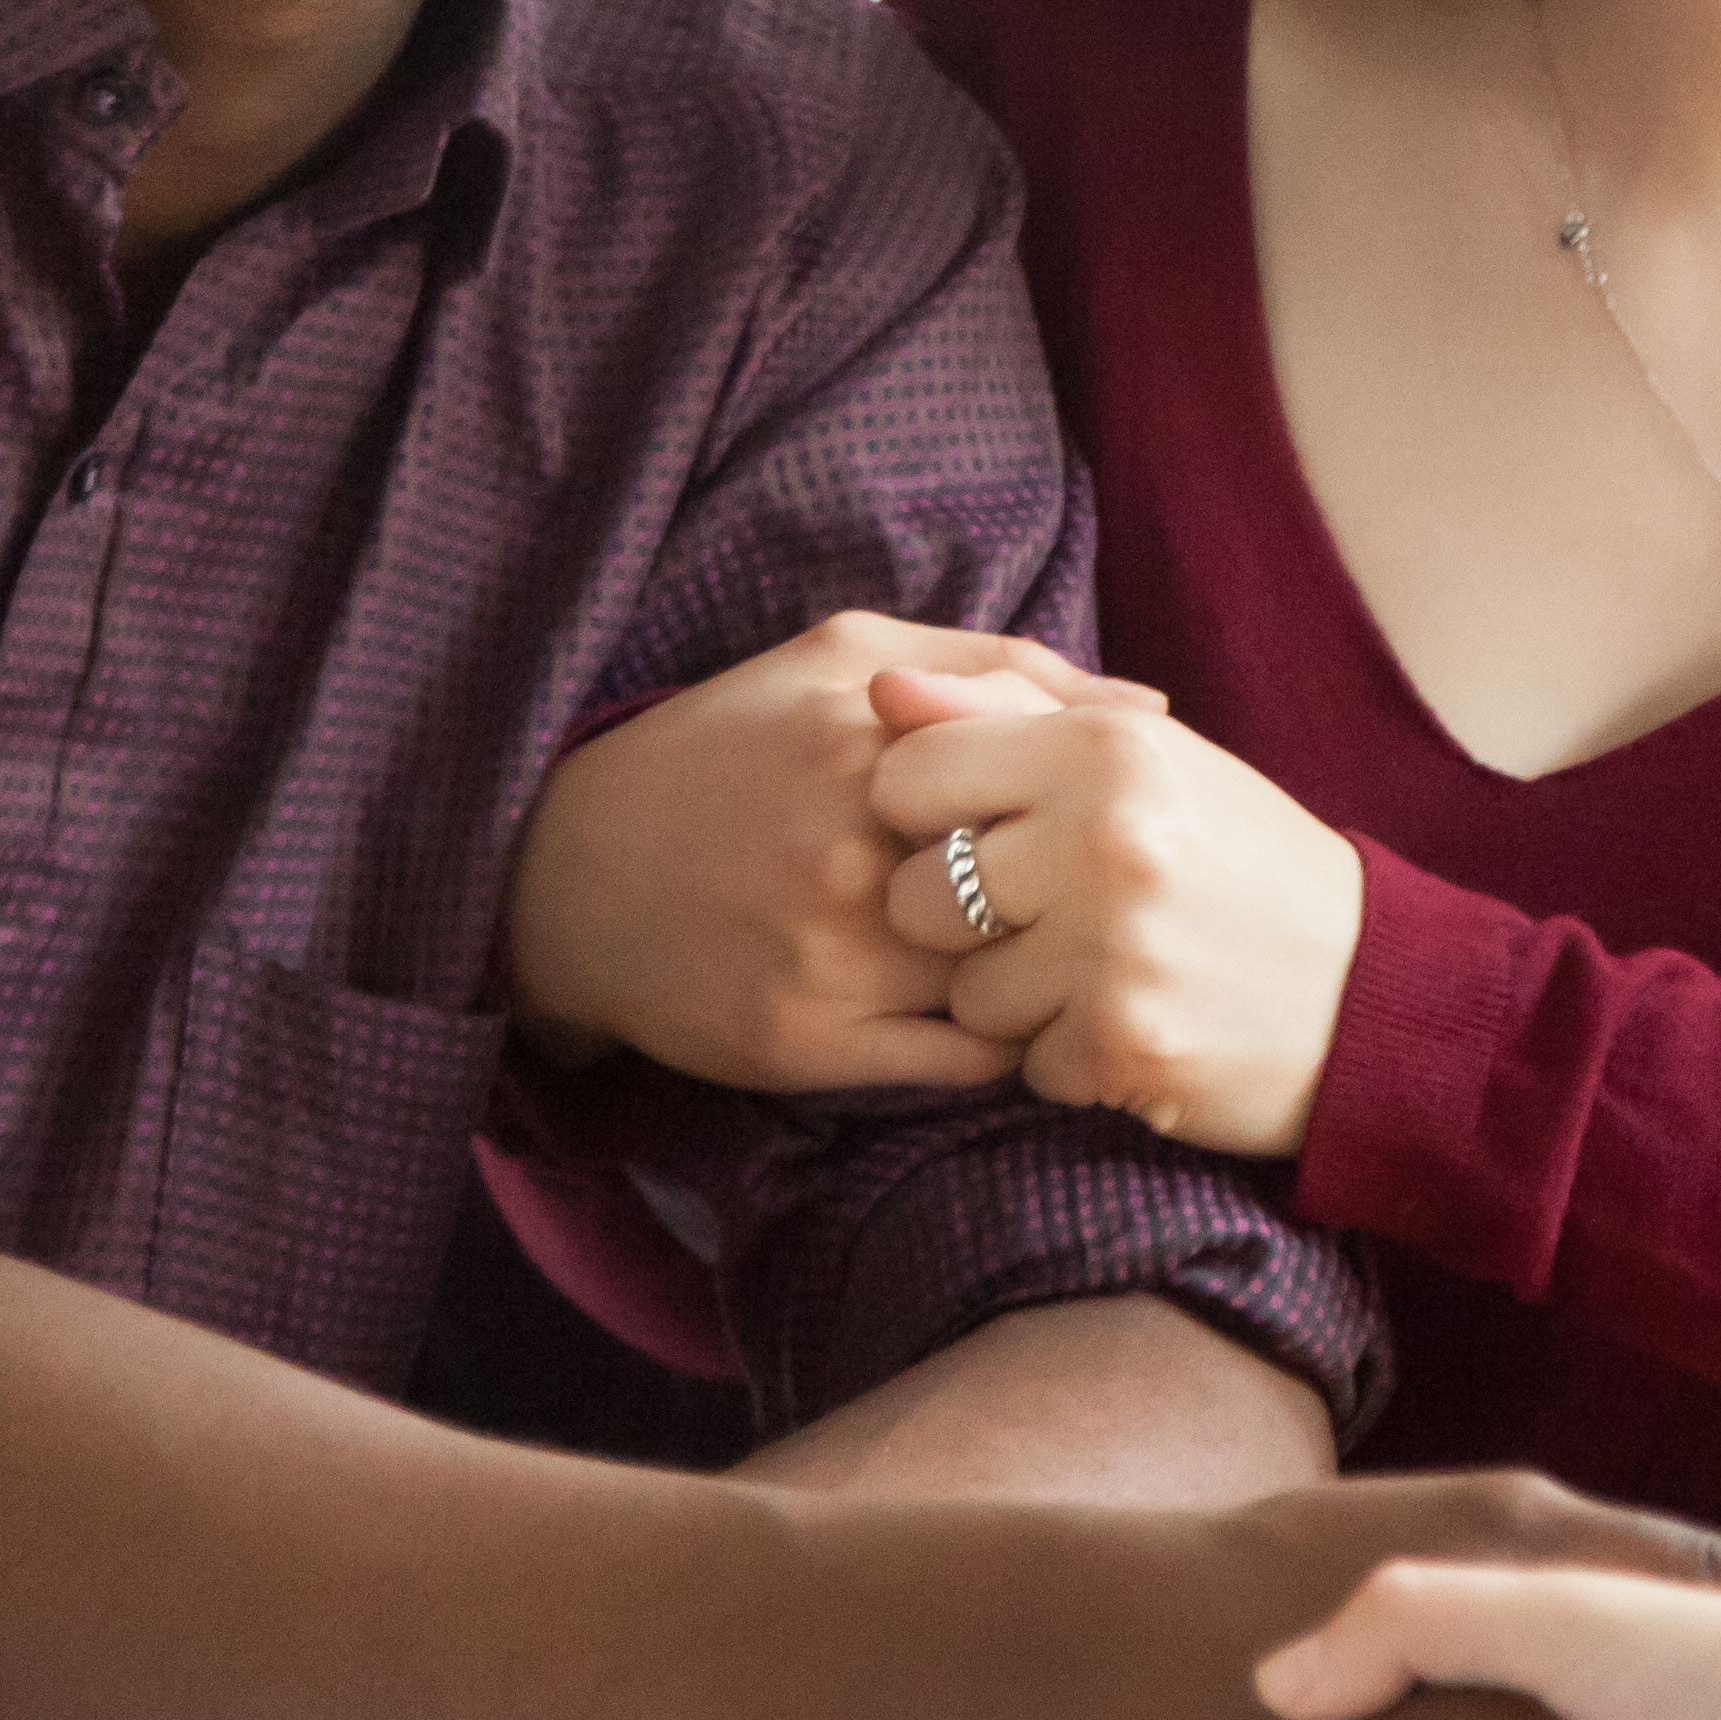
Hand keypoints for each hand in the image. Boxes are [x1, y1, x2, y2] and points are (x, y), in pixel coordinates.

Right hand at [504, 611, 1155, 1091]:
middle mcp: (852, 849)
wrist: (572, 872)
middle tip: (1115, 908)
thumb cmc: (726, 748)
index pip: (1059, 779)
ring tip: (1060, 961)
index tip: (1114, 826)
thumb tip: (1149, 709)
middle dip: (1092, 903)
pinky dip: (1007, 1042)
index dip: (1100, 813)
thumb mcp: (844, 657)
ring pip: (1015, 984)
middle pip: (1047, 891)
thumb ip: (997, 666)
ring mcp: (831, 955)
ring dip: (1053, 978)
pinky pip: (966, 1061)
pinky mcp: (808, 1044)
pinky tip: (1002, 1011)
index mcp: (873, 736)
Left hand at [871, 691, 1368, 1154]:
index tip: (981, 835)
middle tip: (1039, 919)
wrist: (1372, 989)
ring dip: (1017, 1000)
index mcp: (1105, 747)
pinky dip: (1069, 1057)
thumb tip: (882, 688)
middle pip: (915, 895)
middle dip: (957, 922)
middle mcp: (1104, 839)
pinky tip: (1130, 1025)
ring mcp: (1113, 949)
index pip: (908, 774)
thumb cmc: (1239, 861)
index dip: (927, 816)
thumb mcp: (1144, 758)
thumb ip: (1007, 711)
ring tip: (1097, 974)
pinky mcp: (1123, 1044)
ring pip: (965, 995)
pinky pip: (1022, 1065)